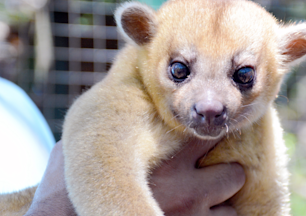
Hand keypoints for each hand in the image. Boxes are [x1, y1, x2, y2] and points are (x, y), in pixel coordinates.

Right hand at [25, 139, 244, 215]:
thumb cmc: (70, 189)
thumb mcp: (82, 146)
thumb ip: (104, 127)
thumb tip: (103, 101)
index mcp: (164, 155)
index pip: (209, 133)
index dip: (210, 135)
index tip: (205, 137)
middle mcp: (187, 186)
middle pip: (236, 171)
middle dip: (225, 172)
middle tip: (209, 173)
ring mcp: (192, 215)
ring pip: (232, 206)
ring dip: (222, 200)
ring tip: (204, 199)